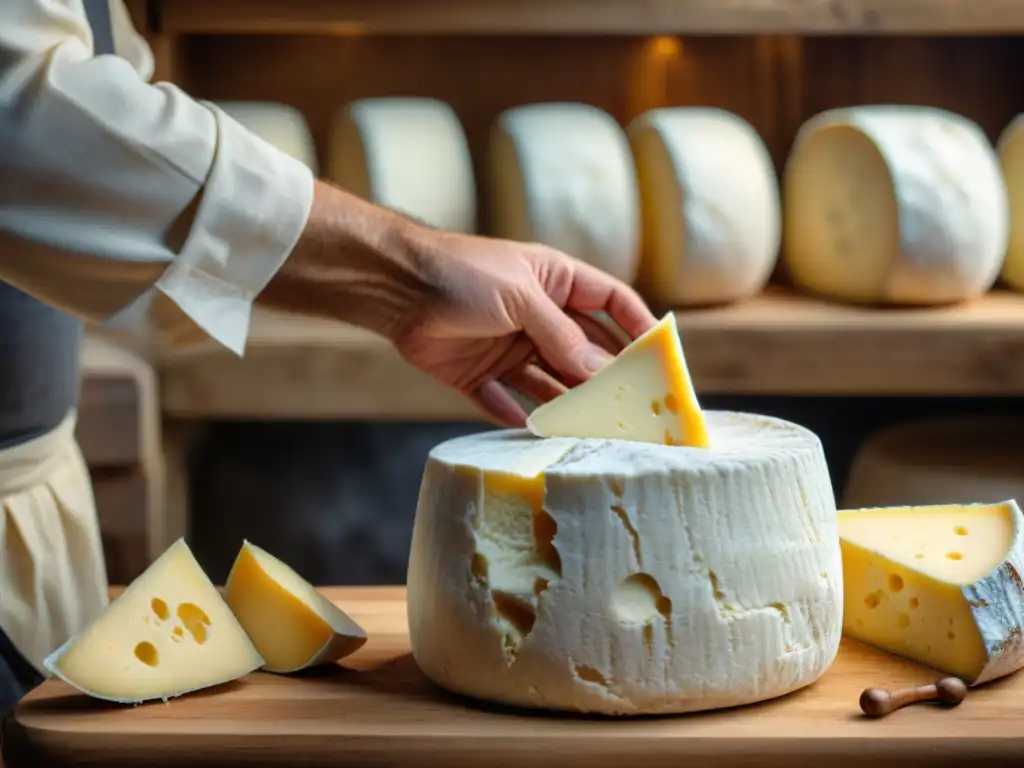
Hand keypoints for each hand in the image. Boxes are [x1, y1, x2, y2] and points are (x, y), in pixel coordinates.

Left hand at [393, 230, 657, 426]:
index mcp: (556, 283)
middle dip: (609, 379)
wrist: (394, 286)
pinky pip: (507, 403)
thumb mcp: (521, 297)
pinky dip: (521, 420)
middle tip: (635, 409)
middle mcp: (538, 317)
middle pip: (585, 352)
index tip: (664, 357)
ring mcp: (510, 348)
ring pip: (551, 384)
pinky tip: (539, 436)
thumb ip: (561, 337)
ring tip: (595, 431)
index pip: (611, 304)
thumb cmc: (462, 273)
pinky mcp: (479, 375)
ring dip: (569, 405)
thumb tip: (602, 374)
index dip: (639, 328)